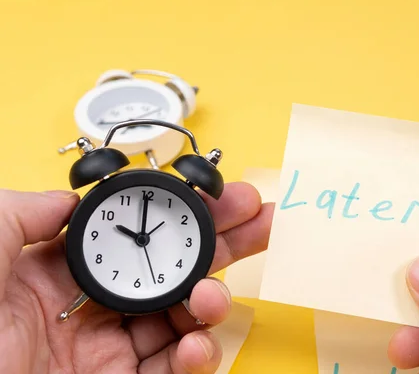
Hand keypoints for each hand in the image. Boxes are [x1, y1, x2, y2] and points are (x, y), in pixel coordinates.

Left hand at [0, 183, 273, 373]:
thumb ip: (25, 213)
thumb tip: (69, 200)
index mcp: (62, 269)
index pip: (139, 232)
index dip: (183, 213)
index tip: (220, 195)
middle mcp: (92, 306)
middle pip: (173, 267)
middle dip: (223, 243)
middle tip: (261, 221)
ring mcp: (107, 349)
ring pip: (180, 319)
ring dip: (211, 303)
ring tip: (213, 298)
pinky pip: (171, 370)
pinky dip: (195, 357)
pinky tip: (196, 344)